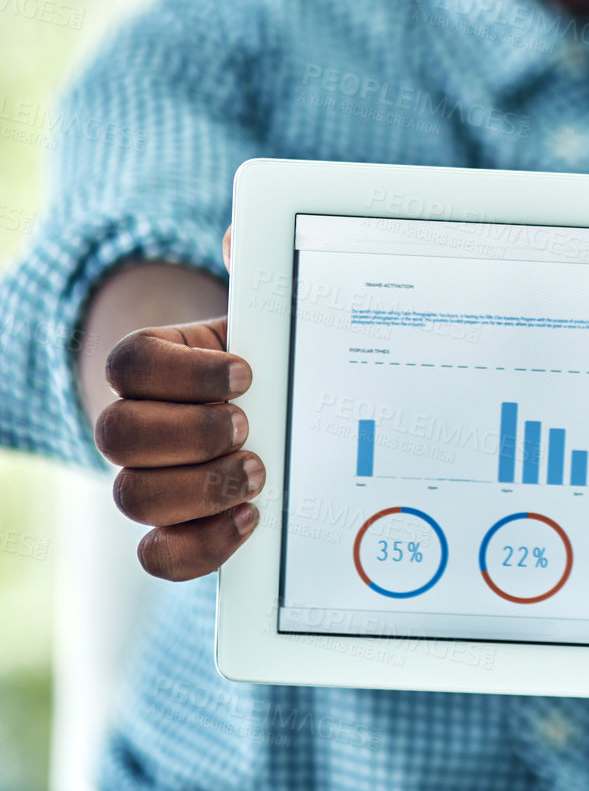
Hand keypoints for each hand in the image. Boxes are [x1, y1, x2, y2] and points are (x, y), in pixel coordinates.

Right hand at [94, 226, 260, 579]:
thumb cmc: (262, 364)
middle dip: (189, 433)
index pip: (129, 363)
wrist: (269, 417)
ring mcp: (150, 481)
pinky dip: (200, 546)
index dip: (184, 372)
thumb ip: (254, 276)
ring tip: (257, 473)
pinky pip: (158, 555)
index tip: (248, 371)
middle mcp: (137, 426)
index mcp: (154, 366)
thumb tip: (241, 235)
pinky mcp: (175, 531)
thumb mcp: (264, 320)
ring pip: (132, 496)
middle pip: (118, 434)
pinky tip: (250, 521)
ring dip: (198, 488)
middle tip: (248, 427)